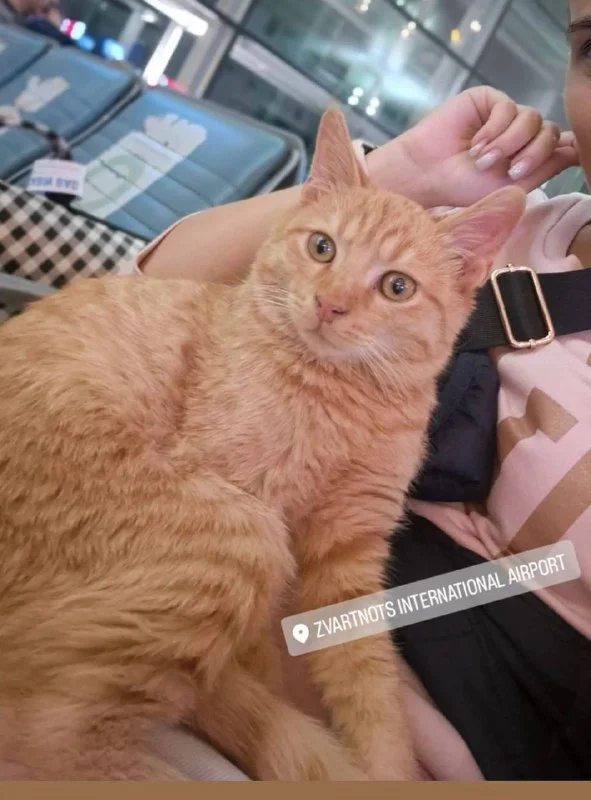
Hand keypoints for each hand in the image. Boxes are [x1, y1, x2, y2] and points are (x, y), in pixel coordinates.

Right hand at [367, 85, 578, 207]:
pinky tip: (475, 146)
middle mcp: (519, 134)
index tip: (569, 156)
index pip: (559, 144)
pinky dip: (494, 131)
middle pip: (549, 133)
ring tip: (483, 161)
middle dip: (533, 154)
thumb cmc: (463, 188)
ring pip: (531, 119)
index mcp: (526, 155)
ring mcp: (505, 115)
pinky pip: (508, 108)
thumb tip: (577, 149)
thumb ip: (545, 168)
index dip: (566, 148)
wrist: (427, 175)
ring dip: (509, 144)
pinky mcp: (489, 100)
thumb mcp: (510, 186)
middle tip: (511, 172)